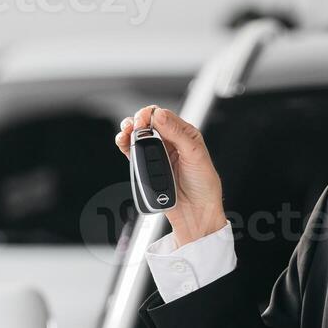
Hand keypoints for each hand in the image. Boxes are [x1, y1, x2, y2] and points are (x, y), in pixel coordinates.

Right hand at [115, 104, 226, 246]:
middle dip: (137, 120)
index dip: (152, 114)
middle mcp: (170, 142)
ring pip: (137, 135)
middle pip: (147, 122)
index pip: (164, 115)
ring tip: (126, 132)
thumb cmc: (204, 185)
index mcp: (185, 135)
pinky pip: (132, 151)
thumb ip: (177, 134)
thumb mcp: (195, 154)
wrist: (196, 212)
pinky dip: (124, 144)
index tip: (146, 121)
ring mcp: (157, 154)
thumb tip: (160, 115)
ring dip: (128, 130)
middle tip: (135, 127)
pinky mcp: (147, 167)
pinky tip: (123, 141)